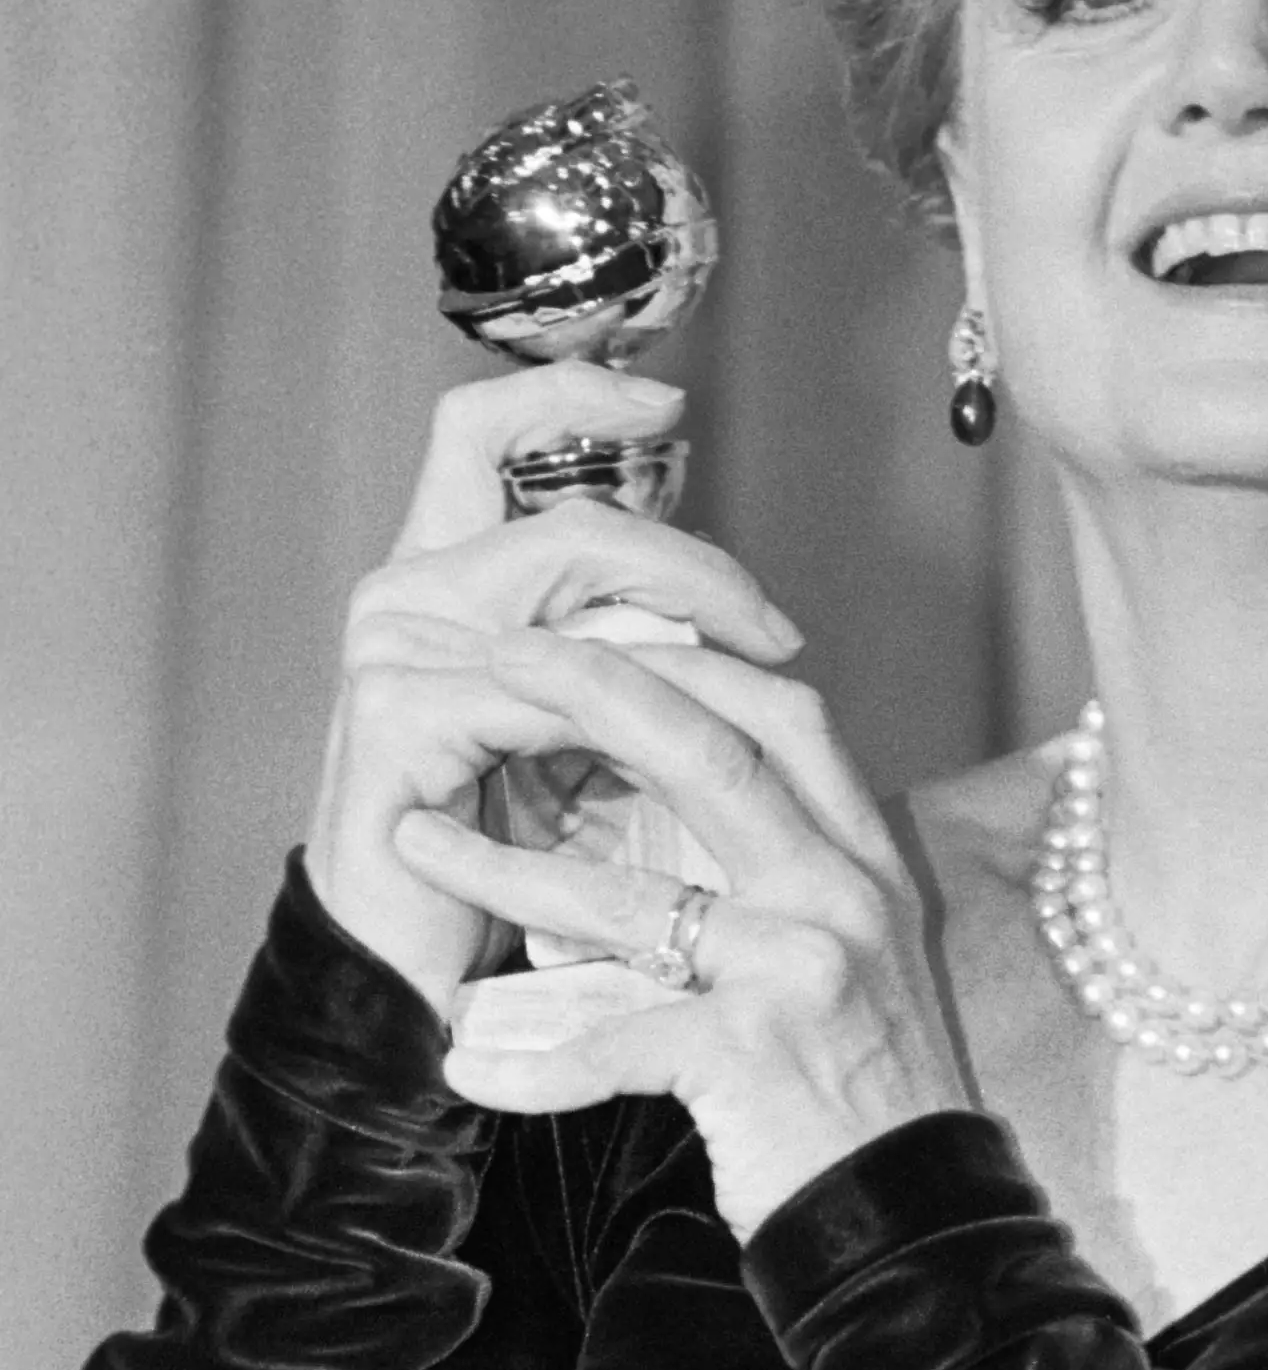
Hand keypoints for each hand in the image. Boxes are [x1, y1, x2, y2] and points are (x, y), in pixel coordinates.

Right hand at [307, 366, 803, 1014]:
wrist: (419, 977)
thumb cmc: (514, 854)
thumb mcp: (582, 725)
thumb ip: (625, 644)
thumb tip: (728, 604)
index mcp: (441, 575)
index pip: (477, 430)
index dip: (567, 392)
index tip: (667, 398)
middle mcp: (403, 591)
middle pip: (573, 521)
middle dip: (695, 569)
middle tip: (775, 633)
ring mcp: (391, 646)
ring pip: (574, 585)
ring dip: (687, 625)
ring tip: (756, 674)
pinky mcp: (399, 712)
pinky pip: (556, 684)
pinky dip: (636, 708)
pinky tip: (685, 748)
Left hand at [394, 633, 971, 1240]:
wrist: (912, 1219)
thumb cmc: (864, 1088)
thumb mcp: (852, 953)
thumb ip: (784, 872)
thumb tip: (676, 798)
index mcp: (864, 857)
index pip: (782, 713)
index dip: (685, 658)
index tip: (590, 629)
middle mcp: (841, 893)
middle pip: (715, 752)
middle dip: (596, 691)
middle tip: (497, 661)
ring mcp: (803, 968)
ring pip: (633, 894)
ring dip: (503, 870)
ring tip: (413, 840)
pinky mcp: (754, 1058)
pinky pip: (615, 1044)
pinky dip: (532, 1064)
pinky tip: (468, 1071)